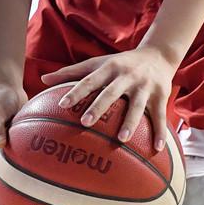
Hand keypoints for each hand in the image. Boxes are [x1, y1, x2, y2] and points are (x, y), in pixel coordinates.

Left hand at [40, 46, 176, 150]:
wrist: (158, 54)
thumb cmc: (120, 63)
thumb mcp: (97, 63)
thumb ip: (71, 72)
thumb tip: (42, 79)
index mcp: (109, 68)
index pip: (89, 80)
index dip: (76, 92)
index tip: (63, 104)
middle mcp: (126, 76)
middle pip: (111, 92)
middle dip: (99, 107)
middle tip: (86, 122)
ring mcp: (144, 86)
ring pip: (137, 105)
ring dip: (130, 122)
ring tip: (121, 139)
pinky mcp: (161, 95)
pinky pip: (160, 116)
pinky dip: (160, 132)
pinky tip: (157, 149)